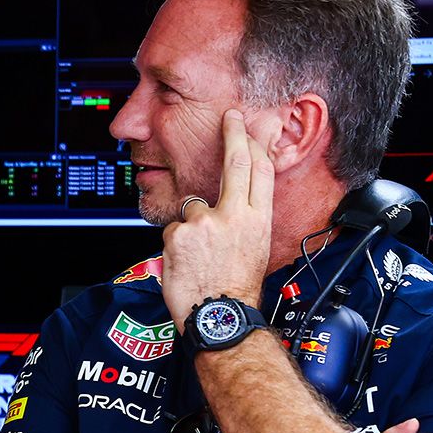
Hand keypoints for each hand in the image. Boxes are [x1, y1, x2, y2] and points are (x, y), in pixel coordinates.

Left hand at [161, 109, 277, 329]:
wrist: (220, 315)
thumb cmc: (236, 287)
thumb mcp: (254, 247)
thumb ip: (244, 219)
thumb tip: (234, 201)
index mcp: (258, 220)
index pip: (259, 171)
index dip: (253, 143)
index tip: (247, 124)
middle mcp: (234, 216)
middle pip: (235, 164)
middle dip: (232, 135)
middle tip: (229, 117)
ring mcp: (205, 223)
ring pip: (192, 208)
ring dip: (191, 228)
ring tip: (199, 256)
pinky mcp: (180, 233)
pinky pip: (173, 230)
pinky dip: (175, 244)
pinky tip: (185, 262)